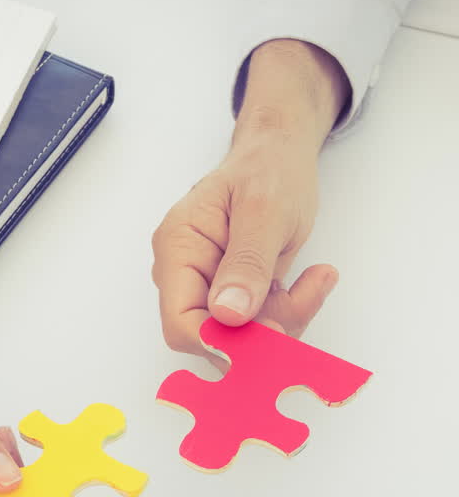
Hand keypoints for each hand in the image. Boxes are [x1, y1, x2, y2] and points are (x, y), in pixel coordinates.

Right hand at [151, 39, 349, 360]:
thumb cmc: (267, 170)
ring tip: (317, 279)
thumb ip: (246, 262)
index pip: (181, 322)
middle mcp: (185, 274)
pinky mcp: (235, 293)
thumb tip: (229, 315)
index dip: (223, 341)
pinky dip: (292, 311)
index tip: (273, 336)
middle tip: (305, 297)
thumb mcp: (265, 210)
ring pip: (241, 338)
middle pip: (212, 337)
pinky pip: (261, 324)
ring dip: (285, 319)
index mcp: (177, 249)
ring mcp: (208, 285)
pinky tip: (315, 279)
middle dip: (263, 332)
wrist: (279, 155)